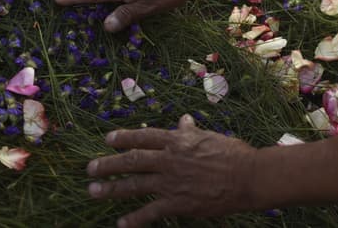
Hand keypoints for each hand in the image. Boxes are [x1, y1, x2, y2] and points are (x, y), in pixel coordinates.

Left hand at [88, 114, 258, 226]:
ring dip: (112, 188)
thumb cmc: (233, 153)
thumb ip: (191, 131)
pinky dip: (134, 219)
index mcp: (178, 141)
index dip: (124, 138)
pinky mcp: (177, 203)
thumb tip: (183, 120)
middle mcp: (170, 159)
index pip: (144, 137)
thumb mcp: (210, 136)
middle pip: (132, 161)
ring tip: (93, 191)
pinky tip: (121, 224)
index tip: (108, 139)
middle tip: (90, 168)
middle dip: (109, 164)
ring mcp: (172, 182)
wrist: (248, 176)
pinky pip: (150, 212)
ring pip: (135, 185)